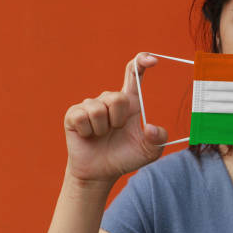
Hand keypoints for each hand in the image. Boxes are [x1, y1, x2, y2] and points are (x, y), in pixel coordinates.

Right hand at [63, 53, 167, 183]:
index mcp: (129, 102)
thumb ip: (158, 138)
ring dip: (103, 128)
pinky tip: (88, 136)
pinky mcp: (74, 114)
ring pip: (99, 109)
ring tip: (102, 135)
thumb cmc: (126, 157)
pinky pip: (83, 117)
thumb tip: (149, 127)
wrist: (102, 173)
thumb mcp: (150, 151)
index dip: (142, 62)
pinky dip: (88, 131)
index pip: (134, 74)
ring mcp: (90, 105)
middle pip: (117, 97)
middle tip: (116, 131)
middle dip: (118, 119)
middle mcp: (109, 99)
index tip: (152, 59)